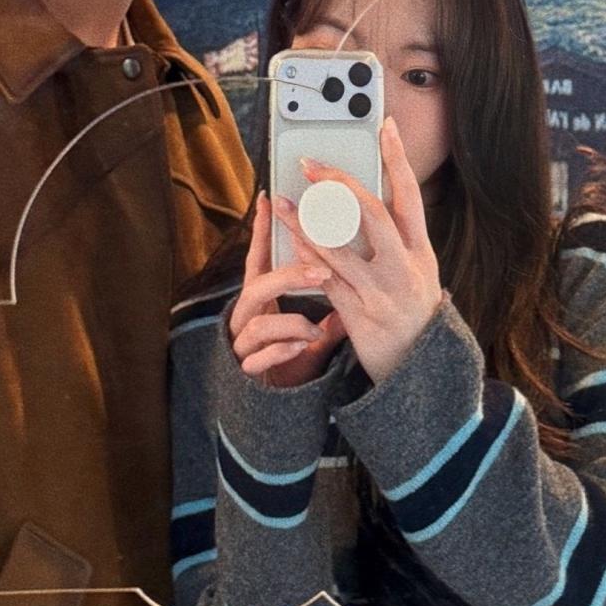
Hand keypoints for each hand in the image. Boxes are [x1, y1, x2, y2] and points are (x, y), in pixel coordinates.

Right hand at [229, 196, 350, 386]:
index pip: (260, 259)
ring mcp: (244, 344)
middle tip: (321, 273)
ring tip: (314, 326)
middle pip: (256, 286)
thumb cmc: (293, 358)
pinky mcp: (248, 371)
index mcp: (263, 300)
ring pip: (256, 324)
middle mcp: (248, 317)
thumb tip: (361, 274)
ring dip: (288, 321)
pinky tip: (303, 347)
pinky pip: (258, 358)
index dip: (262, 232)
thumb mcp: (315, 330)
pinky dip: (281, 352)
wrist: (274, 406)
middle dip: (287, 276)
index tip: (270, 199)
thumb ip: (333, 304)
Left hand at [278, 118, 440, 386]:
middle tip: (311, 163)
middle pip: (373, 214)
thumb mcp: (421, 273)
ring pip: (339, 247)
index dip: (397, 159)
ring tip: (281, 201)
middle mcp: (405, 267)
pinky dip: (305, 257)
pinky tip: (287, 240)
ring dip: (305, 220)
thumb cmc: (415, 314)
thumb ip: (400, 240)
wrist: (419, 368)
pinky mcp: (358, 313)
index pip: (410, 196)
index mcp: (421, 252)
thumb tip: (373, 198)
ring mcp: (381, 291)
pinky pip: (325, 279)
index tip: (384, 126)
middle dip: (339, 184)